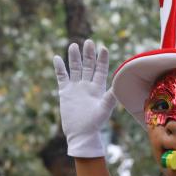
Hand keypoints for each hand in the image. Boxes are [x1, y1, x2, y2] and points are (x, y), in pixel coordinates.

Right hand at [53, 39, 115, 156]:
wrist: (81, 134)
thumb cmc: (95, 123)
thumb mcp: (104, 109)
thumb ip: (110, 96)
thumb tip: (118, 85)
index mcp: (98, 88)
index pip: (101, 70)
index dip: (102, 59)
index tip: (103, 48)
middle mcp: (87, 85)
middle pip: (87, 66)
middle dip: (88, 54)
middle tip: (89, 42)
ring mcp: (76, 88)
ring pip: (75, 69)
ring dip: (74, 57)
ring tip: (74, 45)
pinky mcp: (65, 92)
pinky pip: (62, 77)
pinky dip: (59, 68)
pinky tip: (57, 58)